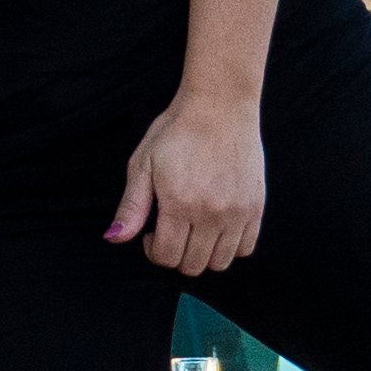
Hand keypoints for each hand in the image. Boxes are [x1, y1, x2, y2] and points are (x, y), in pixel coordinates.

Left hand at [107, 90, 264, 278]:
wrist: (219, 105)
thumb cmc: (177, 130)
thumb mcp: (143, 164)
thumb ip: (131, 206)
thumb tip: (115, 238)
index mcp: (179, 203)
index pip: (166, 257)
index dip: (153, 251)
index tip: (151, 233)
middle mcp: (211, 213)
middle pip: (193, 265)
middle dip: (175, 255)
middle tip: (171, 230)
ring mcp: (237, 212)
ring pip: (220, 263)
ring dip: (202, 255)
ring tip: (194, 230)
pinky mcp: (256, 207)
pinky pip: (246, 248)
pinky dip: (229, 247)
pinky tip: (216, 228)